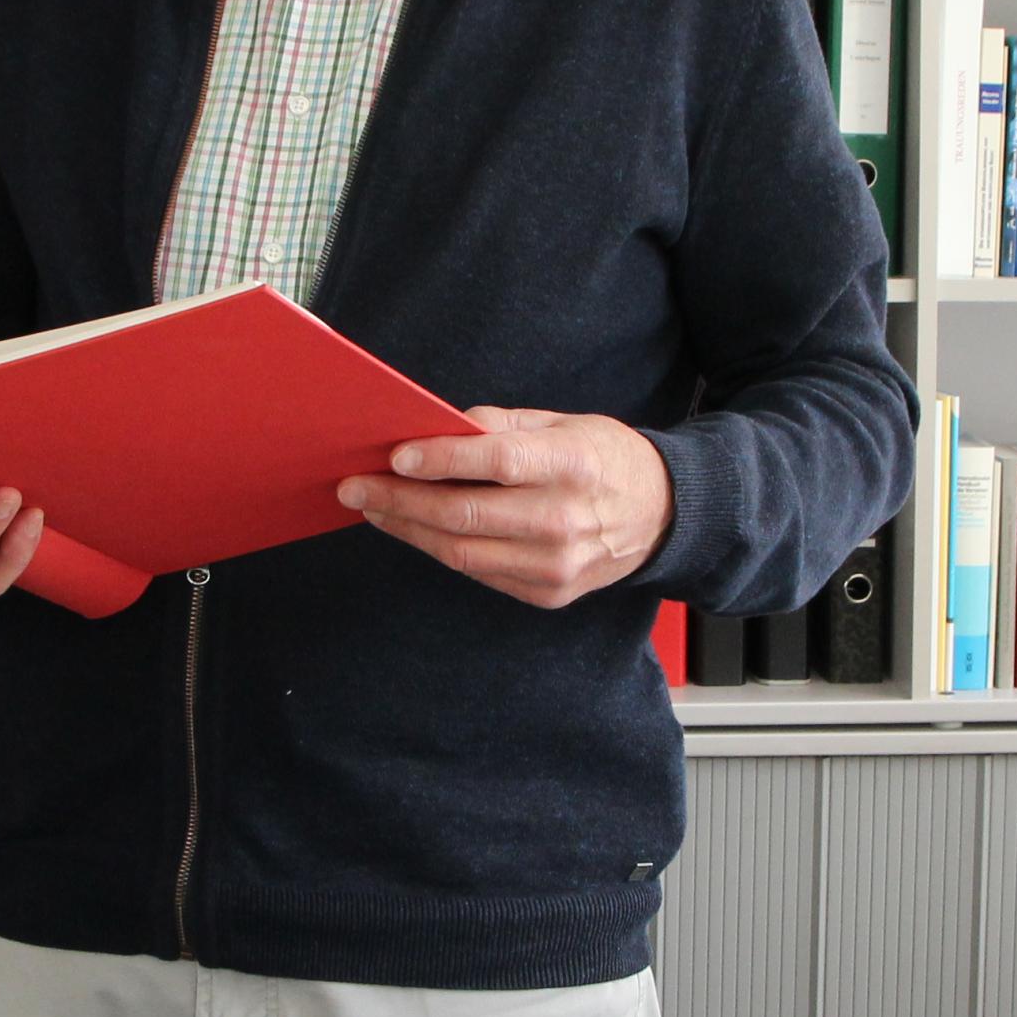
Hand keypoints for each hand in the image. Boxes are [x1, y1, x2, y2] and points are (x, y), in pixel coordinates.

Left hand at [336, 406, 675, 609]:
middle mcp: (565, 520)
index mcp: (573, 465)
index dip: (442, 460)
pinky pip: (479, 572)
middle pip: (466, 515)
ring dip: (408, 529)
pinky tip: (413, 528)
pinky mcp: (547, 593)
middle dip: (401, 499)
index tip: (396, 454)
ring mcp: (556, 565)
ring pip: (462, 551)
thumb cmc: (605, 459)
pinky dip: (439, 549)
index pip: (498, 462)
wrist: (661, 515)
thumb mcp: (565, 423)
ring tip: (373, 506)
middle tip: (355, 486)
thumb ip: (503, 425)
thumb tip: (442, 427)